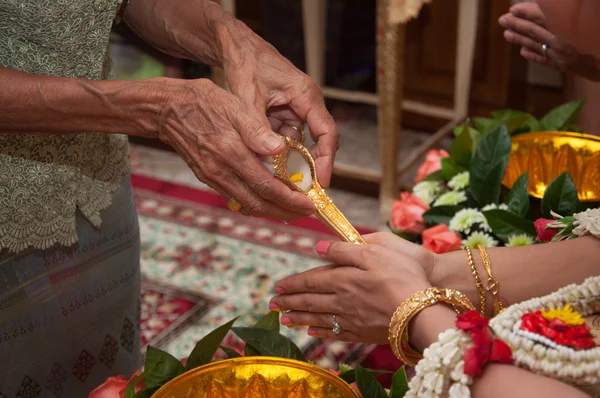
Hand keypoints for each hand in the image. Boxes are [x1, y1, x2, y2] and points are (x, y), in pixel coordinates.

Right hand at [159, 78, 314, 219]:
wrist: (167, 110)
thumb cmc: (203, 103)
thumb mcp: (233, 107)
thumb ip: (256, 130)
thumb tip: (278, 149)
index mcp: (231, 153)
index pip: (266, 186)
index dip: (290, 199)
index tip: (309, 203)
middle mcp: (221, 171)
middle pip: (258, 204)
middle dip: (285, 212)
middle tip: (307, 212)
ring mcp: (213, 177)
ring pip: (247, 205)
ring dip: (272, 211)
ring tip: (293, 209)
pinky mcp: (208, 178)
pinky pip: (236, 198)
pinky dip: (256, 203)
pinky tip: (269, 199)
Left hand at [222, 24, 338, 186]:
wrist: (236, 46)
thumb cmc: (246, 63)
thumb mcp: (249, 98)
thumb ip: (259, 127)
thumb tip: (272, 155)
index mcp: (306, 96)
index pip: (327, 133)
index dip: (327, 159)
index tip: (322, 181)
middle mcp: (307, 102)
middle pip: (320, 140)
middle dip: (312, 164)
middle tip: (303, 189)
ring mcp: (298, 107)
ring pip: (302, 140)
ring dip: (292, 157)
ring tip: (281, 179)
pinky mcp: (287, 111)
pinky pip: (289, 135)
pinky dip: (280, 148)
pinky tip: (268, 161)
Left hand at [269, 234, 431, 343]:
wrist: (422, 311)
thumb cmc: (402, 276)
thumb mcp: (374, 252)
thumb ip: (344, 250)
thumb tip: (319, 247)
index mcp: (343, 279)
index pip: (311, 281)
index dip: (293, 284)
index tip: (278, 287)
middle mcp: (342, 301)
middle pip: (310, 301)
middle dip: (290, 302)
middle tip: (272, 306)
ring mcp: (352, 319)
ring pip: (319, 318)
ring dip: (299, 318)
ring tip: (284, 320)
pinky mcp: (364, 332)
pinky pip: (335, 333)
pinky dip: (321, 332)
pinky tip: (312, 332)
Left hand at [499, 3, 599, 81]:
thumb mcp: (589, 21)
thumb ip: (569, 14)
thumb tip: (555, 11)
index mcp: (568, 27)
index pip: (542, 16)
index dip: (526, 12)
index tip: (513, 9)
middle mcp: (561, 41)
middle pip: (534, 30)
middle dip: (517, 24)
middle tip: (502, 20)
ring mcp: (561, 55)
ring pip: (536, 45)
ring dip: (519, 39)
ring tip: (506, 34)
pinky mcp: (565, 67)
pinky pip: (545, 60)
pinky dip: (533, 55)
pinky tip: (523, 52)